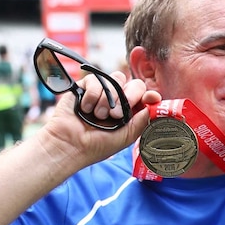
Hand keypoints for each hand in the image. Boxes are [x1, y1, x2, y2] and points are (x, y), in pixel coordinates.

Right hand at [39, 71, 161, 168]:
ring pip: (117, 79)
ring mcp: (103, 91)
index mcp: (130, 112)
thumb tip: (153, 104)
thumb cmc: (97, 145)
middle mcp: (118, 100)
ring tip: (99, 115)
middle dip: (129, 96)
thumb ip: (141, 121)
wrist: (71, 144)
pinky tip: (85, 109)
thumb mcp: (125, 137)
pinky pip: (96, 80)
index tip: (151, 98)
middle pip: (134, 84)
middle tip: (117, 114)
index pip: (145, 97)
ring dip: (108, 99)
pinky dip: (92, 96)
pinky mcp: (86, 85)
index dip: (150, 95)